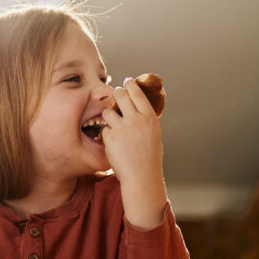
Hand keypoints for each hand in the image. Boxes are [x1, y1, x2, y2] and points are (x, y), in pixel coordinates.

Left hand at [101, 77, 167, 228]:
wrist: (141, 177)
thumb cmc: (149, 159)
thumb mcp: (153, 136)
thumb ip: (145, 121)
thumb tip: (137, 108)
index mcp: (150, 119)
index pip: (138, 94)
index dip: (131, 86)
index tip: (127, 81)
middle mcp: (137, 120)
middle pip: (121, 95)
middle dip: (116, 93)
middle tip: (115, 94)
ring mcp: (122, 128)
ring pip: (108, 112)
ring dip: (108, 116)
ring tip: (113, 125)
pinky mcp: (111, 137)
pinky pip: (104, 129)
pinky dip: (106, 134)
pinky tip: (112, 143)